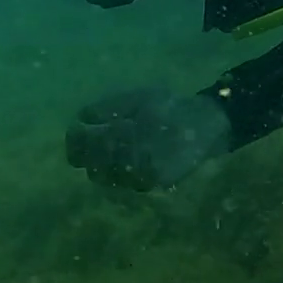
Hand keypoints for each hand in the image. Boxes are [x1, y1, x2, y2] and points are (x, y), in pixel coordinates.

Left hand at [65, 87, 232, 191]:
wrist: (206, 125)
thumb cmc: (168, 106)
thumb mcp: (135, 98)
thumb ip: (105, 108)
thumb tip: (81, 120)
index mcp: (121, 134)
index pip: (80, 142)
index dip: (76, 135)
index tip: (81, 127)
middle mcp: (127, 160)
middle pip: (89, 166)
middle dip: (89, 152)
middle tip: (96, 138)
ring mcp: (140, 176)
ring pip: (105, 178)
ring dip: (103, 164)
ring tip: (116, 148)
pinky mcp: (152, 185)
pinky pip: (124, 183)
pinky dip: (121, 172)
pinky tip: (132, 157)